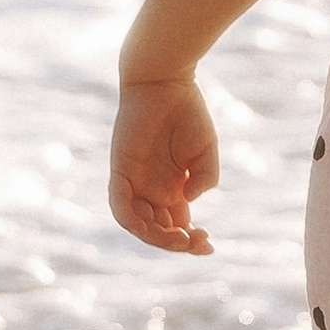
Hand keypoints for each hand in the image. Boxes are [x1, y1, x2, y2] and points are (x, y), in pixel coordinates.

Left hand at [110, 76, 219, 253]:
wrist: (165, 83)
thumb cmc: (188, 113)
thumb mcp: (205, 152)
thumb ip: (205, 179)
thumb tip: (190, 199)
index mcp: (172, 187)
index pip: (177, 225)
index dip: (191, 241)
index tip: (209, 246)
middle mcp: (151, 189)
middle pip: (158, 230)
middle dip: (177, 243)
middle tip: (198, 242)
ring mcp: (134, 182)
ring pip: (138, 224)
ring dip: (156, 237)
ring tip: (179, 239)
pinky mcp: (120, 171)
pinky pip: (119, 205)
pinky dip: (131, 220)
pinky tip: (150, 226)